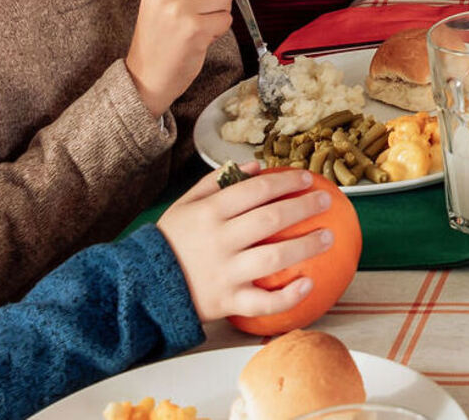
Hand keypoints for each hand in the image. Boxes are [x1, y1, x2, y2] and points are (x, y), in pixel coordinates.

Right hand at [127, 0, 240, 117]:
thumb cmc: (160, 39)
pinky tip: (202, 38)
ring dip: (221, 13)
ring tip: (200, 25)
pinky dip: (220, 29)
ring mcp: (179, 11)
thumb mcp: (165, 2)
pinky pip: (225, 20)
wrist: (146, 77)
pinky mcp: (194, 30)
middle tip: (209, 8)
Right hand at [157, 166, 330, 322]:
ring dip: (305, 247)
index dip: (285, 182)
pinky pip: (262, 302)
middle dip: (303, 207)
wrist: (140, 286)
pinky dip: (288, 296)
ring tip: (328, 238)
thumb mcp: (186, 205)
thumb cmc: (171, 241)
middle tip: (327, 202)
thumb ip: (217, 182)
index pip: (255, 190)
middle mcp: (219, 241)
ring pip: (272, 258)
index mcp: (210, 213)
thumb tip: (257, 166)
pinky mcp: (227, 302)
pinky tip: (309, 285)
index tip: (308, 179)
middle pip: (269, 220)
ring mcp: (224, 272)